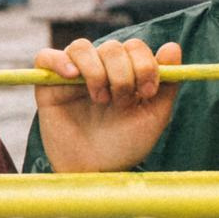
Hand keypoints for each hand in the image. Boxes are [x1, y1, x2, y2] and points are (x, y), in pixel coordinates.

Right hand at [32, 38, 182, 172]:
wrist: (96, 171)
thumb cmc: (125, 146)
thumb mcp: (154, 116)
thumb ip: (167, 84)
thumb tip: (172, 46)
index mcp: (126, 72)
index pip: (134, 47)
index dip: (144, 64)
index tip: (147, 92)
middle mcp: (100, 69)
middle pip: (111, 48)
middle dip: (122, 74)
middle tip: (121, 102)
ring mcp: (73, 76)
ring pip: (81, 47)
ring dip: (95, 70)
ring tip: (100, 98)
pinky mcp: (48, 85)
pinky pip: (46, 56)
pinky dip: (59, 60)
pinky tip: (71, 75)